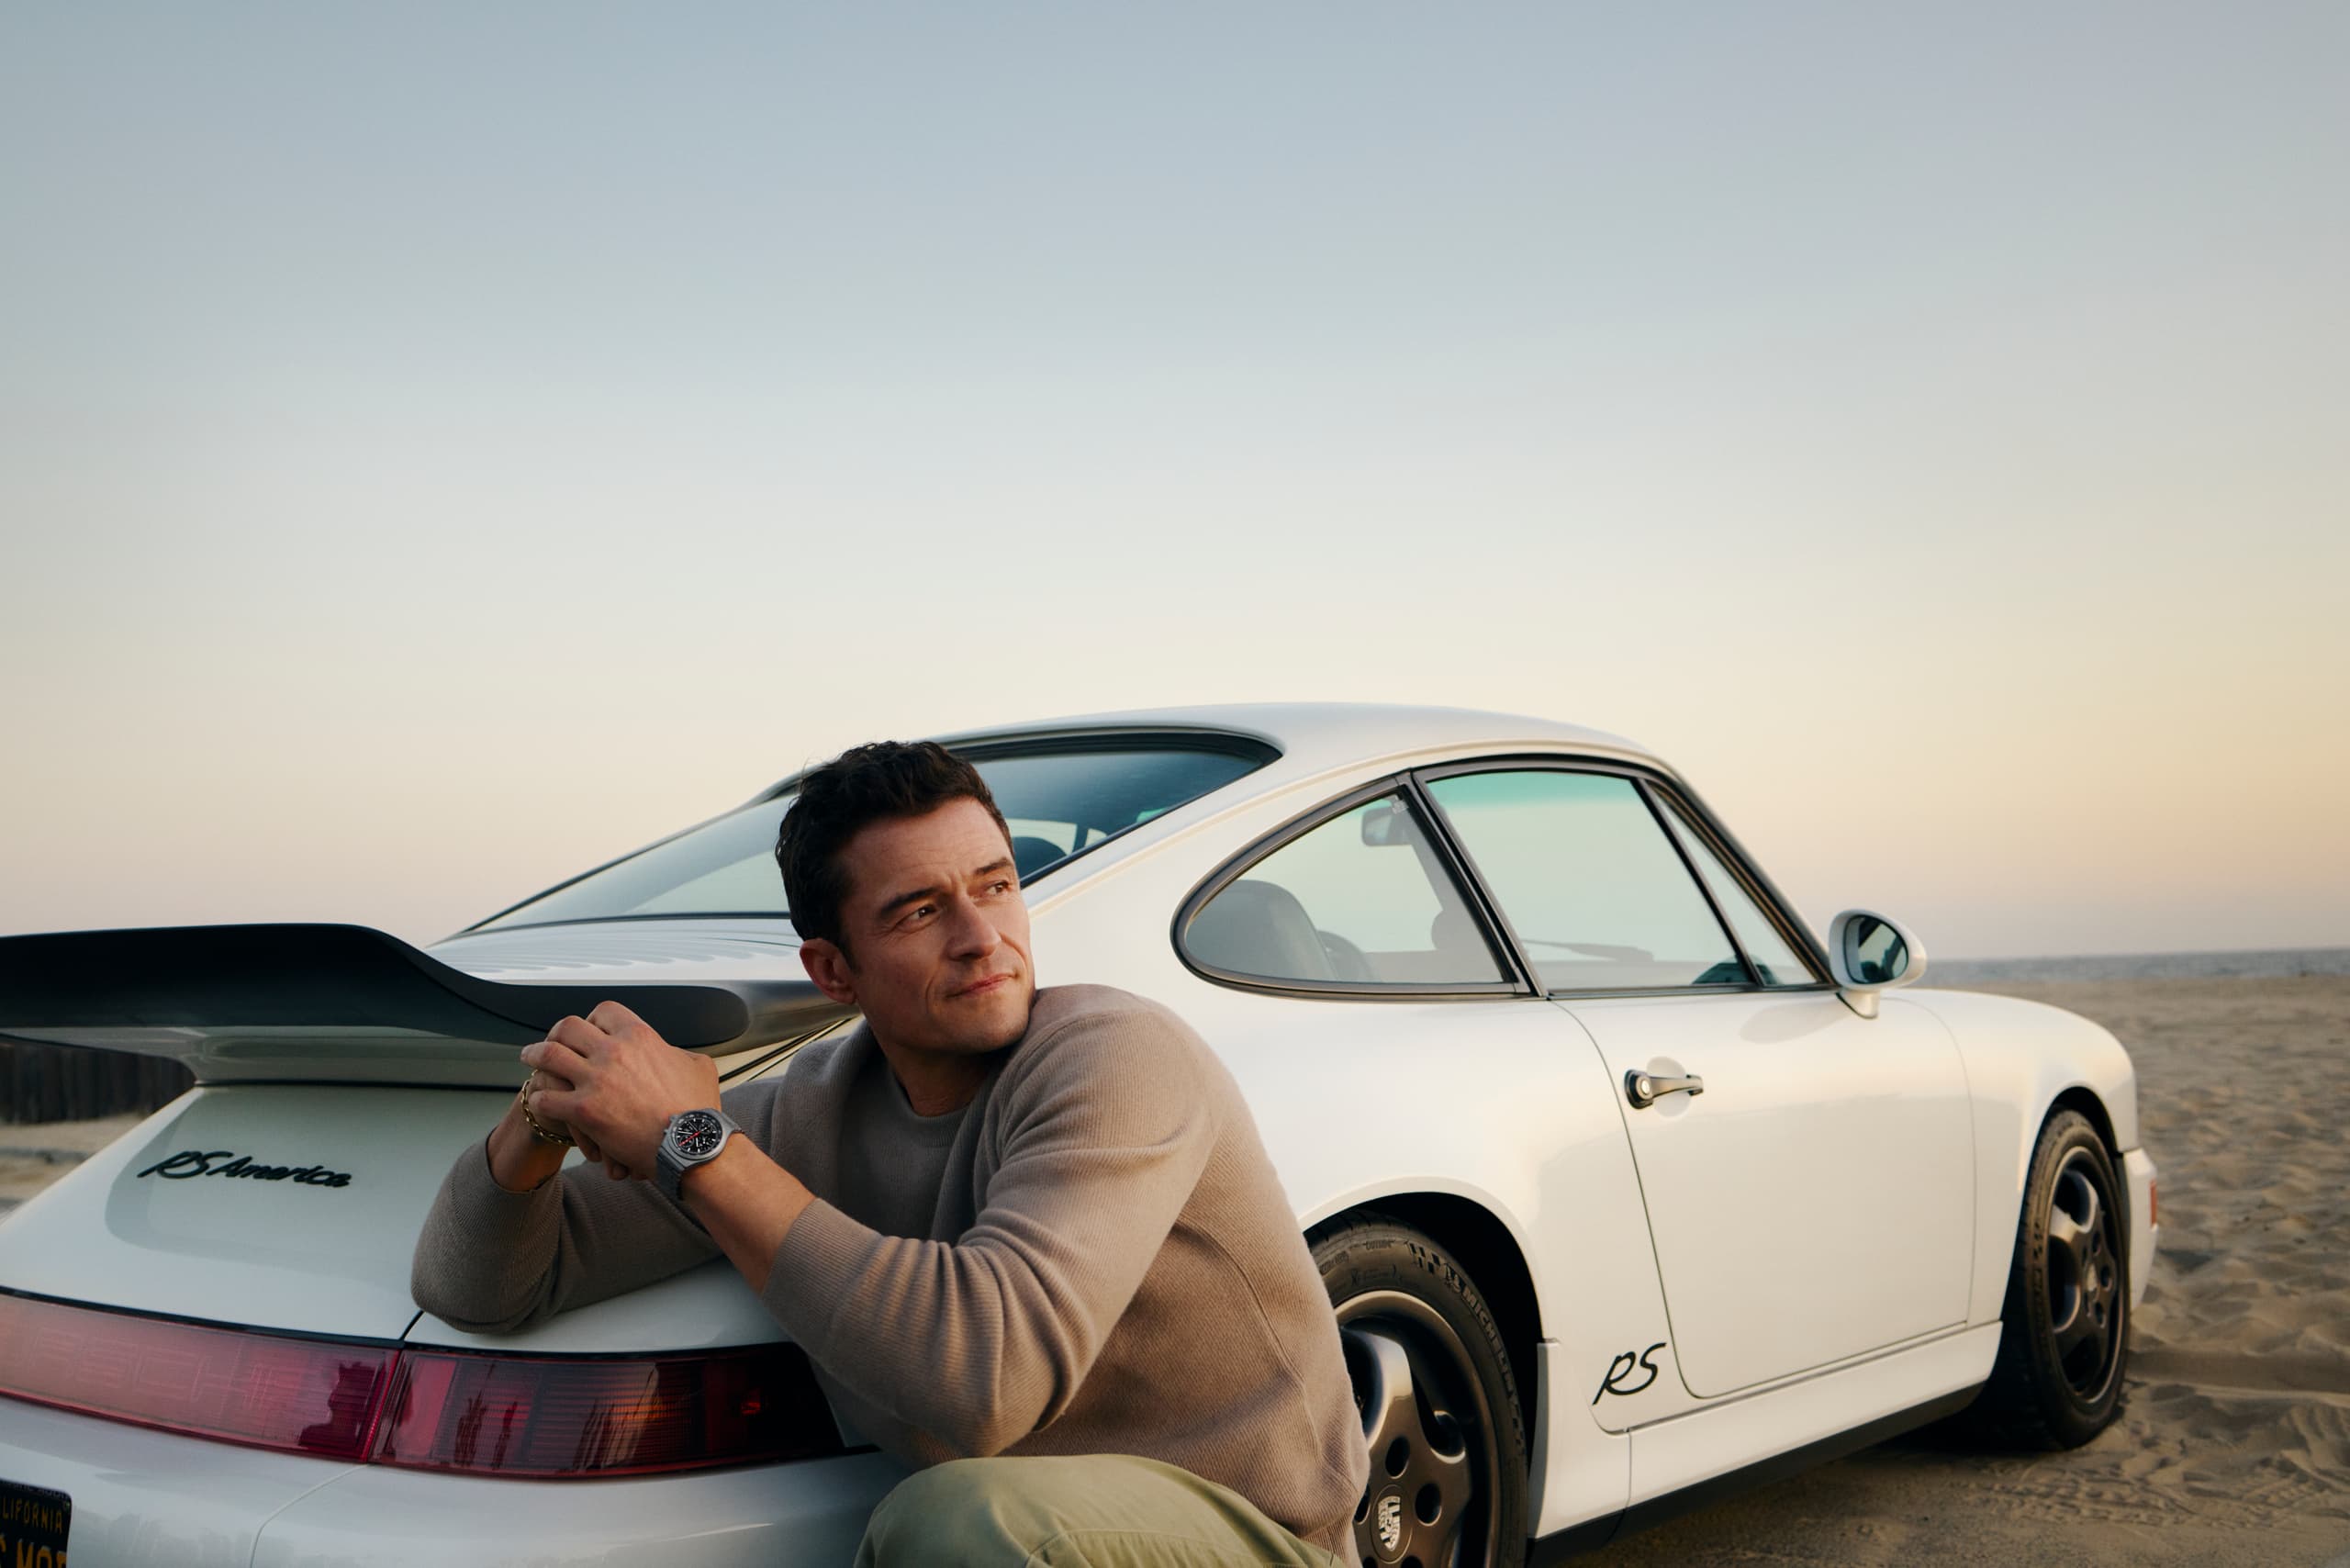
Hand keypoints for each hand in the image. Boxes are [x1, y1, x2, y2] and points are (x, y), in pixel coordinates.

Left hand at [520, 1001, 720, 1178]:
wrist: (692, 1144)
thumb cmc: (699, 1108)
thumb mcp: (697, 1066)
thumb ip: (677, 1053)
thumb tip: (670, 1053)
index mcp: (640, 1036)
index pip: (604, 1011)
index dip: (592, 1019)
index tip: (588, 1030)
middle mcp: (614, 1051)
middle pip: (569, 1027)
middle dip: (556, 1033)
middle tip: (551, 1042)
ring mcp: (596, 1080)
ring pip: (549, 1055)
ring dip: (535, 1055)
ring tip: (529, 1059)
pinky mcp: (584, 1111)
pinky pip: (546, 1098)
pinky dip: (539, 1098)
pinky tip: (541, 1101)